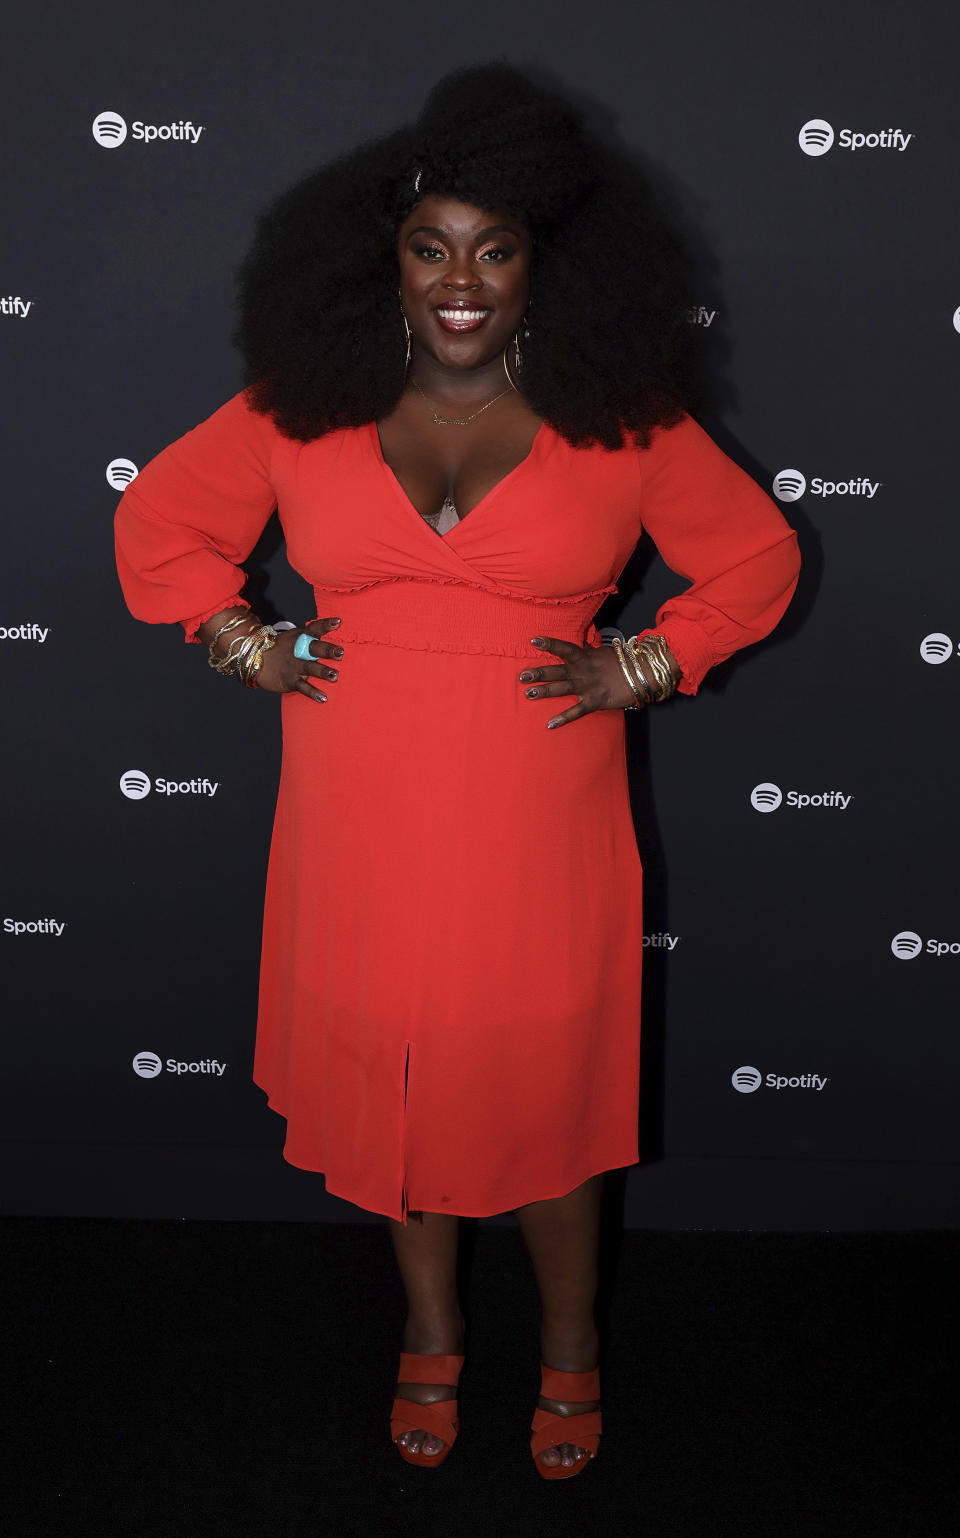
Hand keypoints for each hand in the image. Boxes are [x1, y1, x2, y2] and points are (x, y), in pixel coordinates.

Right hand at [255, 616, 343, 701]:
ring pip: (310, 668)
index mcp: (302, 637)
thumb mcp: (295, 636)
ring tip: (335, 676)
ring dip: (323, 672)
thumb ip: (313, 634)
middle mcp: (299, 650)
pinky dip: (312, 693)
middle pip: (314, 648)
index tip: (338, 622)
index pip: (315, 628)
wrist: (256, 658)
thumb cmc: (283, 647)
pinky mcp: (290, 680)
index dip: (326, 625)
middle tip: (340, 653)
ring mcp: (294, 666)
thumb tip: (337, 626)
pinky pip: (302, 687)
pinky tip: (323, 698)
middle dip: (327, 650)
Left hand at [518, 635, 644, 728]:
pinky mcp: (595, 701)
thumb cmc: (619, 662)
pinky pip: (577, 711)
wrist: (641, 674)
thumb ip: (585, 647)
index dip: (549, 644)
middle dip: (539, 673)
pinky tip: (550, 724)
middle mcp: (583, 670)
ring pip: (562, 689)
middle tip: (522, 676)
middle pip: (557, 671)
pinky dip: (563, 718)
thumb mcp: (600, 651)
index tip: (533, 640)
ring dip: (544, 692)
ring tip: (528, 694)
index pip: (564, 648)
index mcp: (584, 656)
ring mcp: (588, 686)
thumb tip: (578, 638)